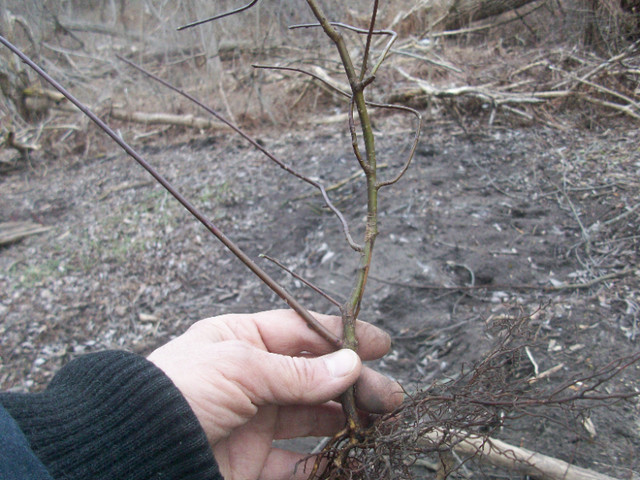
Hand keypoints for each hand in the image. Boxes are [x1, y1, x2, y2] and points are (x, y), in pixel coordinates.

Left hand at [147, 309, 401, 479]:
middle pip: (314, 375)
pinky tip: (349, 456)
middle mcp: (249, 377)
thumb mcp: (240, 368)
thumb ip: (297, 371)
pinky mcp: (250, 462)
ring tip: (380, 424)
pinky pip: (296, 461)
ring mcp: (252, 420)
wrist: (135, 453)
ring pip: (311, 416)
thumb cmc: (180, 393)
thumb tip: (350, 364)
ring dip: (345, 418)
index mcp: (240, 340)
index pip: (301, 331)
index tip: (381, 344)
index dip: (341, 336)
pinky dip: (324, 460)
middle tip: (391, 397)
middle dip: (353, 382)